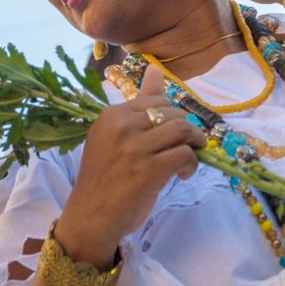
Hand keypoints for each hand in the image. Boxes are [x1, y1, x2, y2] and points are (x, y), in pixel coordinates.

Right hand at [52, 65, 206, 268]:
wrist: (90, 216)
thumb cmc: (103, 177)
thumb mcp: (114, 136)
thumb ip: (138, 104)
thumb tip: (156, 68)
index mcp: (112, 114)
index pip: (157, 100)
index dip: (171, 116)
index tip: (171, 134)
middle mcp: (122, 126)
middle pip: (173, 113)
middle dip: (186, 129)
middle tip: (185, 147)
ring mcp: (135, 148)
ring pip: (182, 130)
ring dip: (194, 143)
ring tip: (190, 157)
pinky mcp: (149, 171)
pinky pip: (185, 155)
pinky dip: (192, 163)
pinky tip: (184, 174)